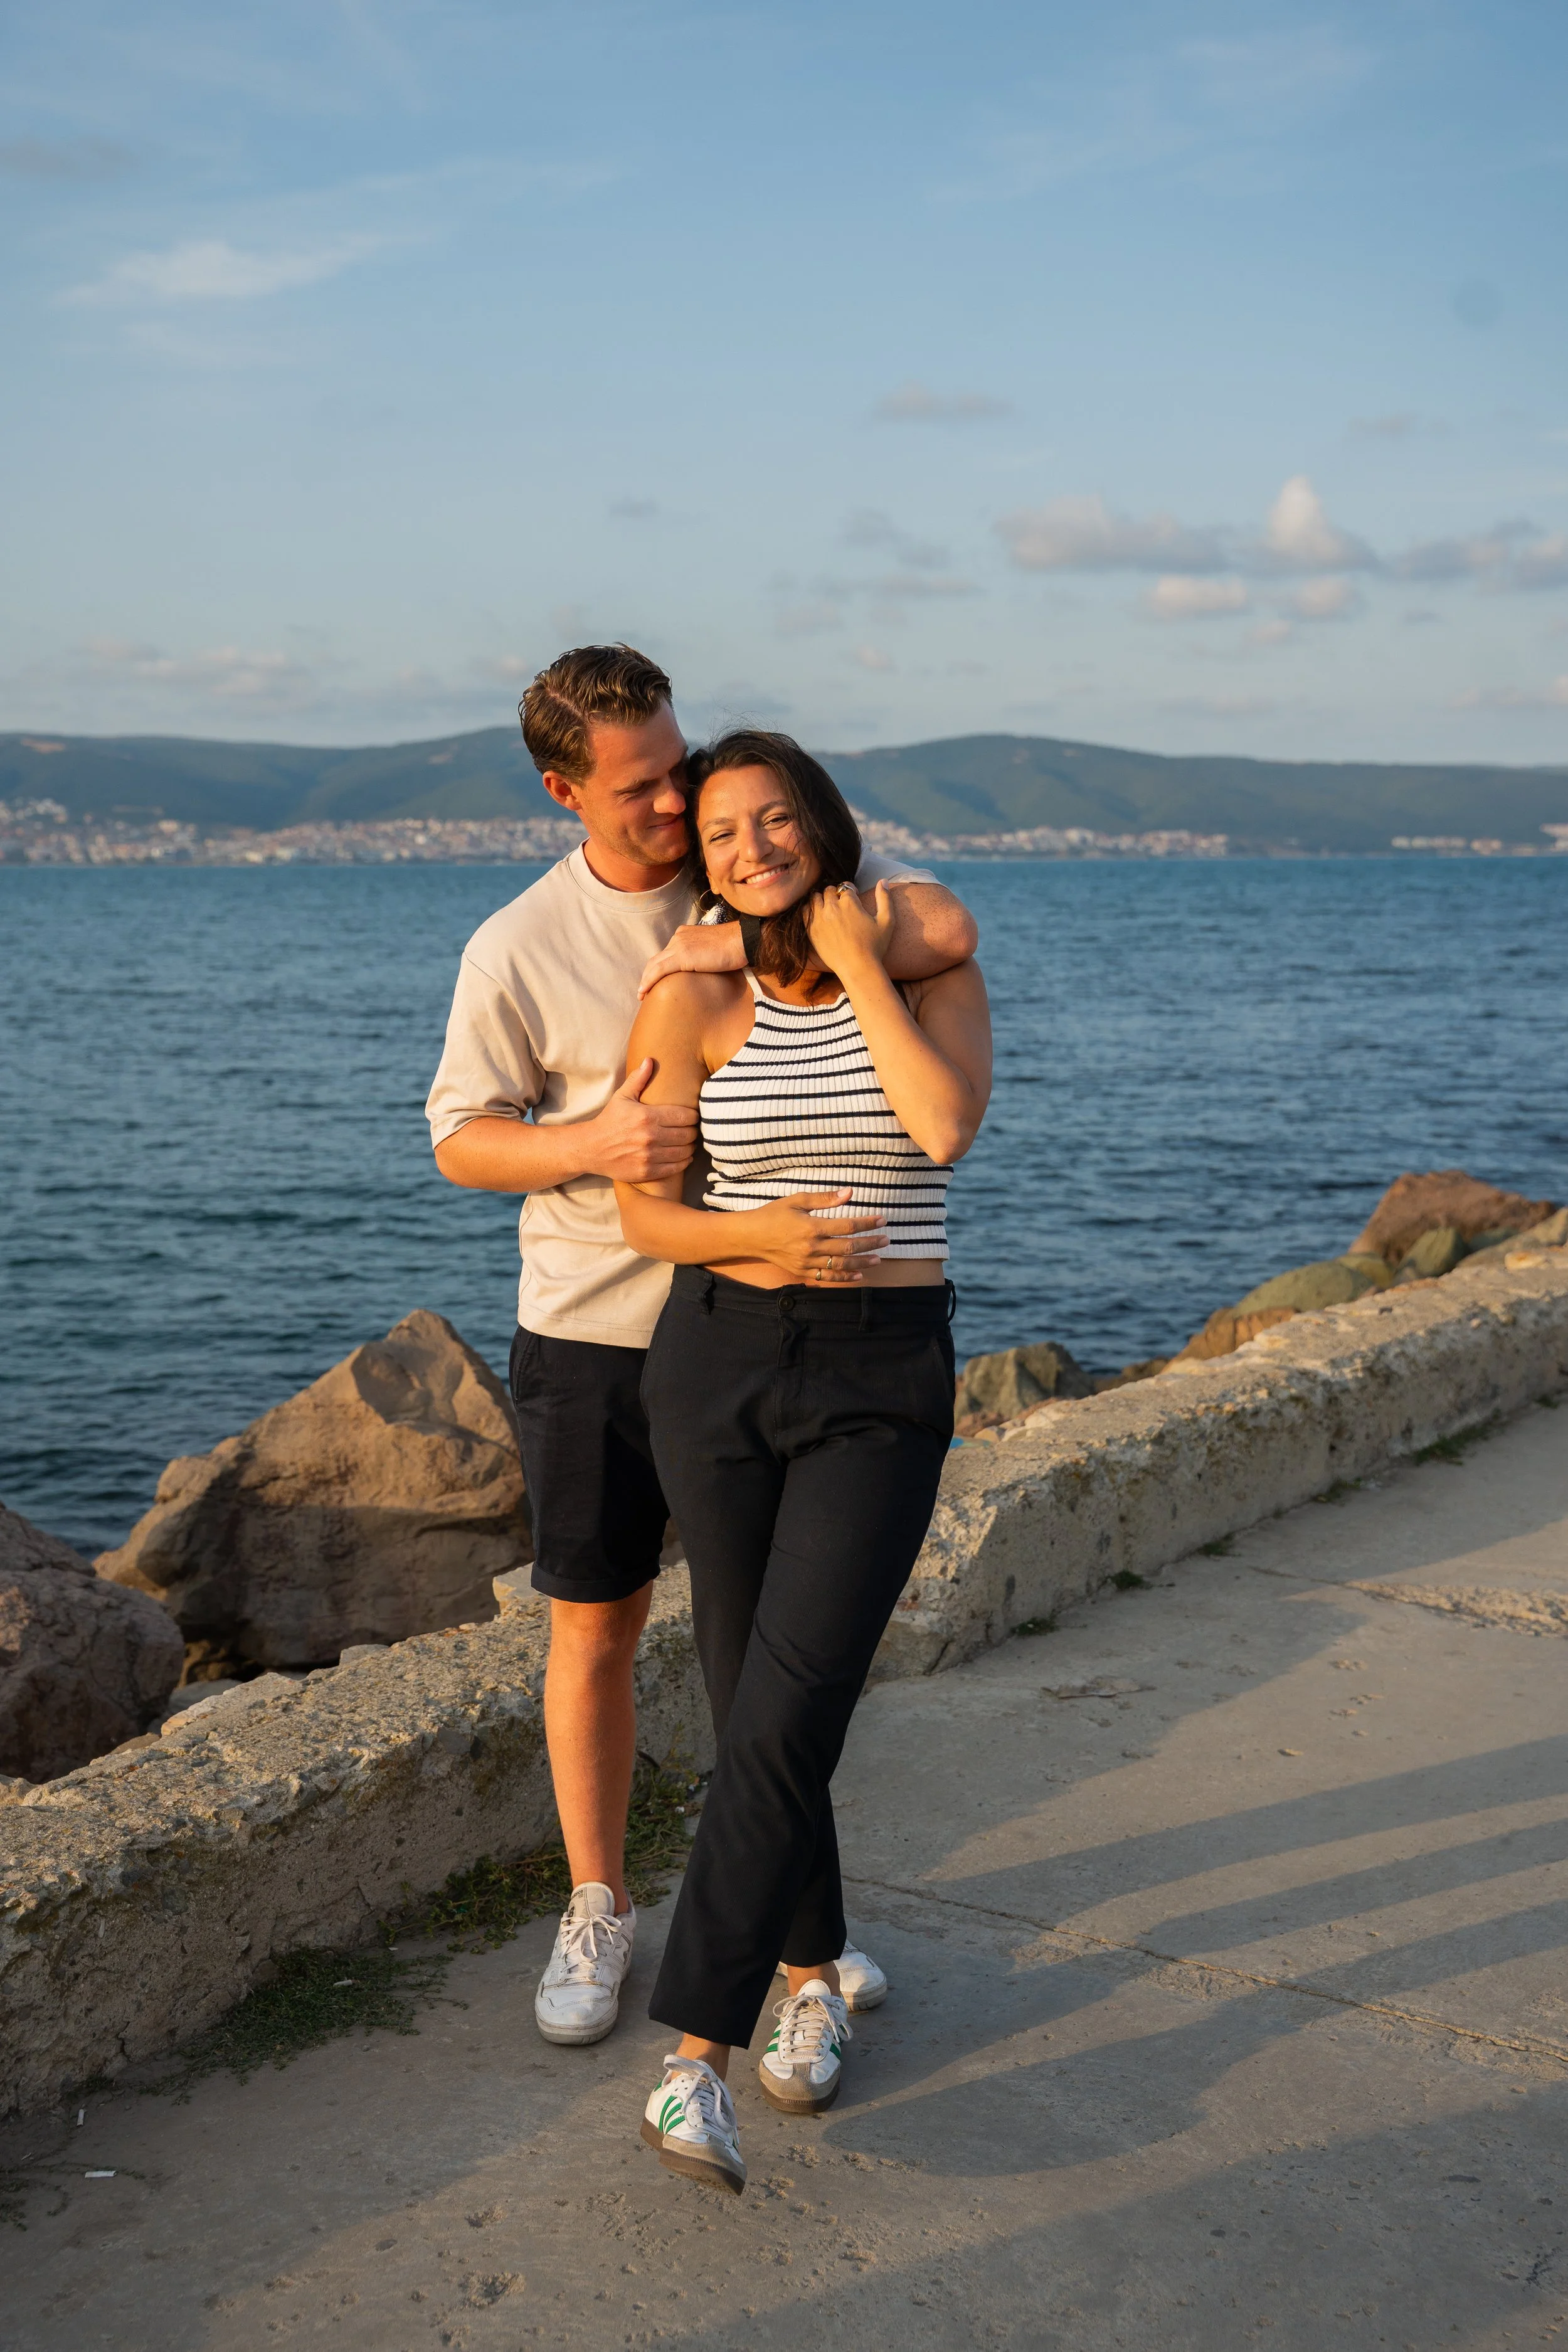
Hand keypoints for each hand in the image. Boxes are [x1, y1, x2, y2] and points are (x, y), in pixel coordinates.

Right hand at [585, 1059, 697, 1181]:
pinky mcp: (647, 1171)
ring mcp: (649, 1156)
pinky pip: (675, 1167)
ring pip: (684, 1151)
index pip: (685, 1116)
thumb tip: (649, 1060)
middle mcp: (650, 1136)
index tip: (692, 1116)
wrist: (591, 1148)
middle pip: (688, 1134)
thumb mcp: (622, 1097)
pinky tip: (683, 1156)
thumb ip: (638, 1079)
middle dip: (693, 1131)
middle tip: (692, 1130)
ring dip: (690, 1147)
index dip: (694, 1116)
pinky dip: (683, 1162)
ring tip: (688, 1142)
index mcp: (647, 1116)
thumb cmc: (609, 1120)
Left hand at [637, 922, 746, 998]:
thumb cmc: (735, 948)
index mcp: (685, 935)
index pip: (667, 953)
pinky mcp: (682, 956)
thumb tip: (700, 971)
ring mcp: (679, 946)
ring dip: (645, 980)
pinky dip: (649, 981)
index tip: (655, 980)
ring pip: (655, 965)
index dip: (659, 967)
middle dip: (648, 974)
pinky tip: (644, 991)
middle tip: (643, 990)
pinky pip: (659, 970)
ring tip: (641, 994)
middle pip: (657, 958)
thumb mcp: (712, 951)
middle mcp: (678, 938)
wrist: (742, 941)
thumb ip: (701, 958)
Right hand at [743, 1190, 888, 1282]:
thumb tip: (849, 1193)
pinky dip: (843, 1278)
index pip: (848, 1226)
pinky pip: (826, 1277)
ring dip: (861, 1262)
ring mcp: (807, 1262)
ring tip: (878, 1259)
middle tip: (886, 1240)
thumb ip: (824, 1198)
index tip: (882, 1220)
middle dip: (870, 1244)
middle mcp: (812, 1247)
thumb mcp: (797, 1200)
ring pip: (841, 1264)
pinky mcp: (802, 1271)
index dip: (867, 1223)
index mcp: (812, 1227)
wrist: (751, 1236)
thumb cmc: (774, 1214)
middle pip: (848, 1247)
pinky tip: (858, 1276)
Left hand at [805, 879, 894, 977]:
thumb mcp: (887, 921)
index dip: (850, 891)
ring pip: (815, 898)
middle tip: (841, 904)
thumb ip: (885, 898)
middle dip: (836, 894)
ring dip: (821, 899)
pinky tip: (818, 916)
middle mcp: (832, 907)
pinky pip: (805, 912)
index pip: (845, 887)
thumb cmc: (875, 947)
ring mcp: (820, 919)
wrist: (858, 968)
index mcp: (850, 903)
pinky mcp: (811, 930)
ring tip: (828, 908)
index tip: (853, 898)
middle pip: (829, 890)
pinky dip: (810, 910)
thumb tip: (883, 880)